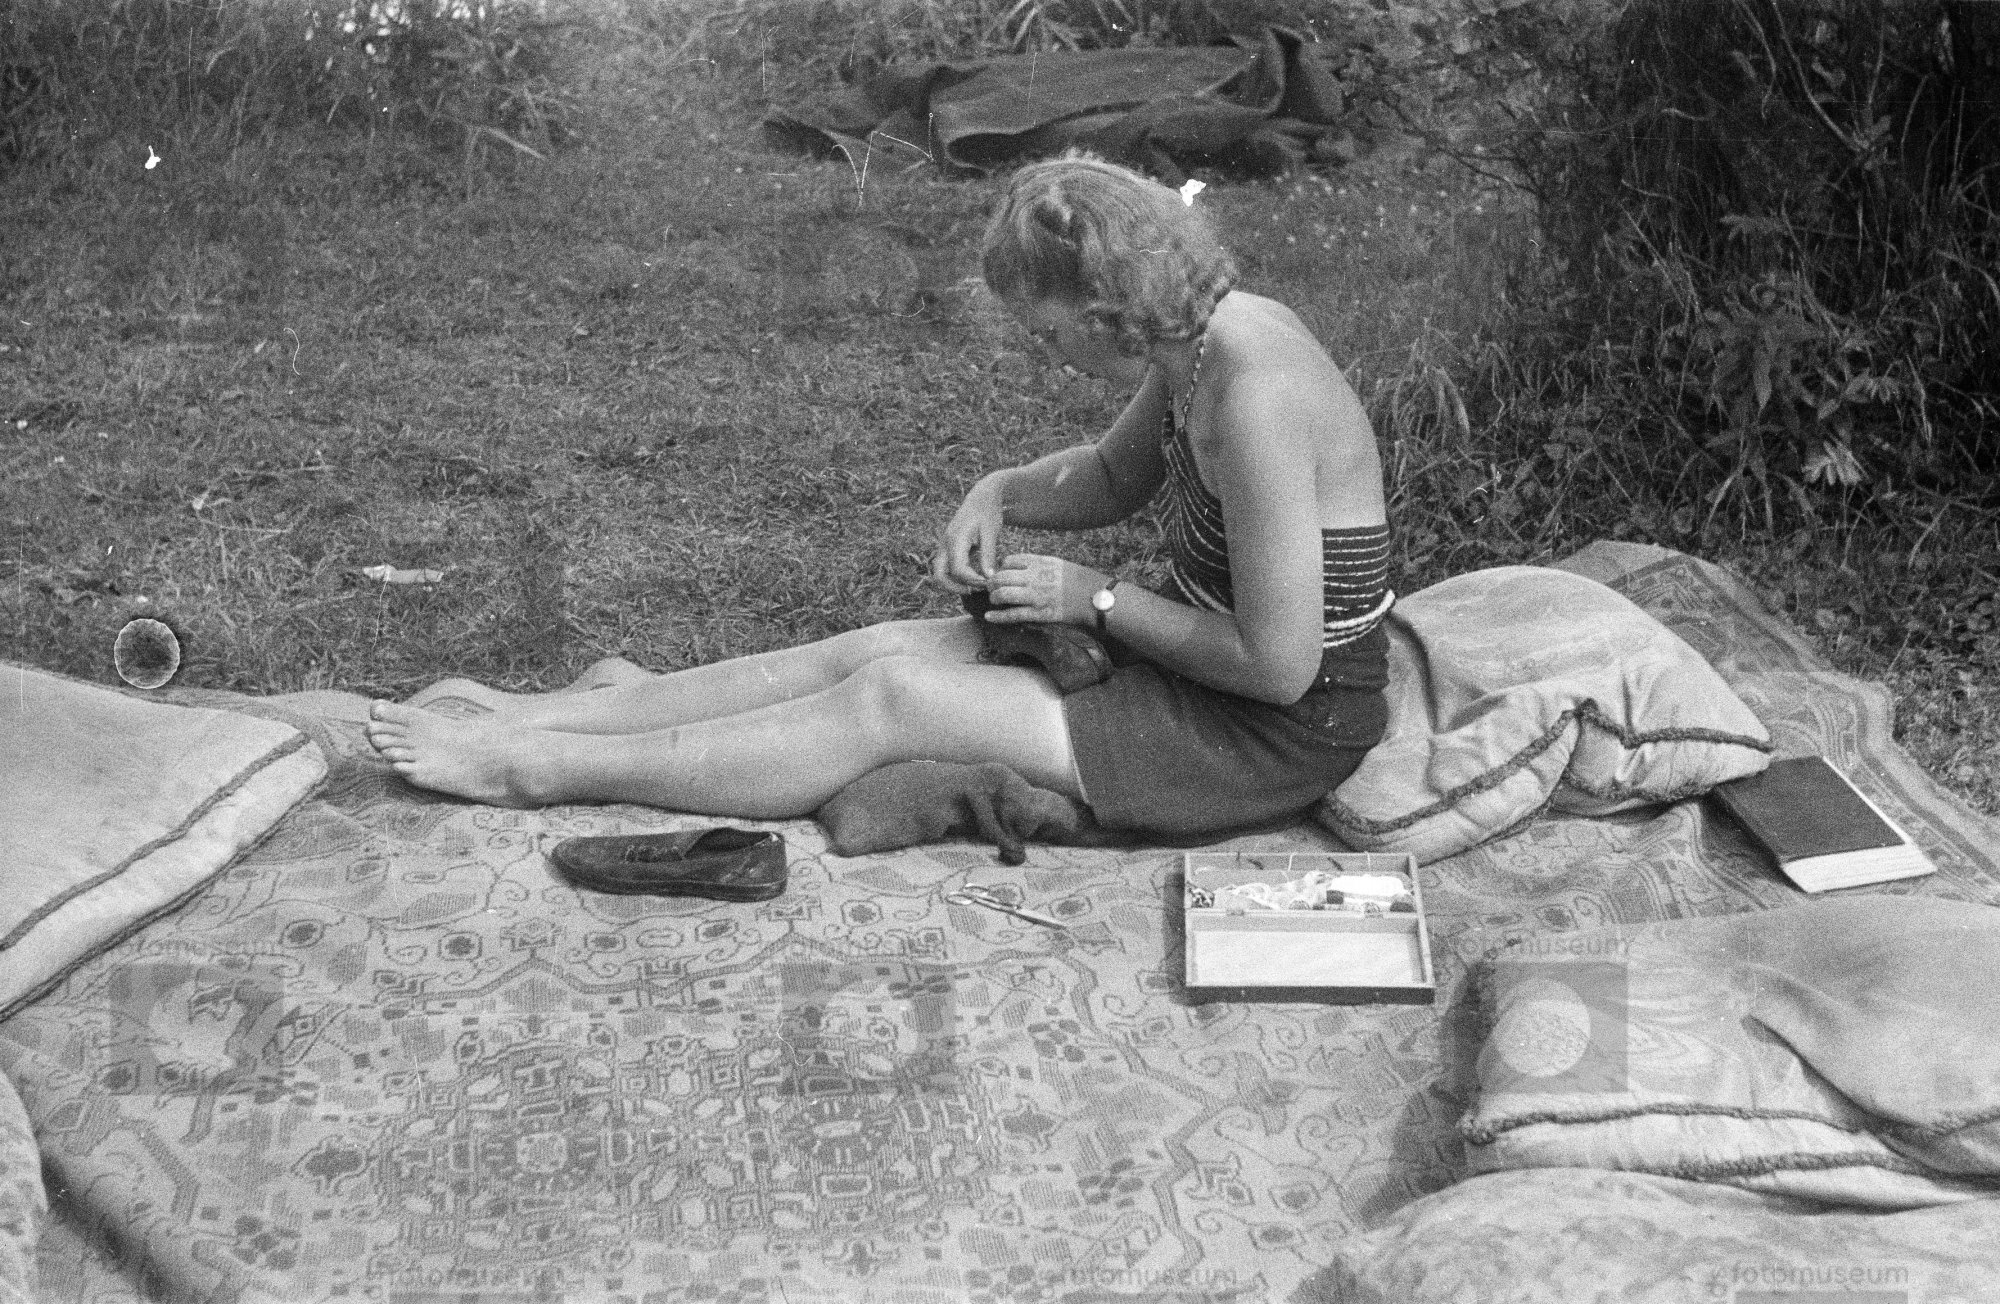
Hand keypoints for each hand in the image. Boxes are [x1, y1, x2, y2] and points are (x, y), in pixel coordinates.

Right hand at [931, 475, 1006, 594]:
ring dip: (954, 584)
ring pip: (940, 573)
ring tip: (976, 587)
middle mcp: (945, 544)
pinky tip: (974, 578)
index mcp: (955, 539)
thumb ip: (988, 556)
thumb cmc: (988, 512)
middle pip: (939, 575)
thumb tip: (989, 578)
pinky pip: (945, 568)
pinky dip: (956, 577)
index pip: (958, 569)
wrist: (981, 498)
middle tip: (977, 590)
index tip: (989, 583)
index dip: (973, 580)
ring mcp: (944, 546)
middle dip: (956, 588)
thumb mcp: (991, 533)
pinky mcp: (947, 548)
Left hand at [982, 554, 1106, 626]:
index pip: (1010, 560)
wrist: (1095, 598)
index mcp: (1040, 562)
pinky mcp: (1039, 613)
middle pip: (1002, 577)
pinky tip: (989, 617)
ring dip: (994, 597)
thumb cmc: (1079, 580)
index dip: (1002, 567)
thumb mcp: (1058, 563)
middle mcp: (1035, 577)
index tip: (1001, 573)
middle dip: (992, 583)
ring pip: (1003, 594)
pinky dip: (998, 616)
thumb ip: (1038, 564)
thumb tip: (1020, 568)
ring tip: (994, 599)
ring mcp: (1036, 595)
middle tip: (991, 587)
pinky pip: (1013, 615)